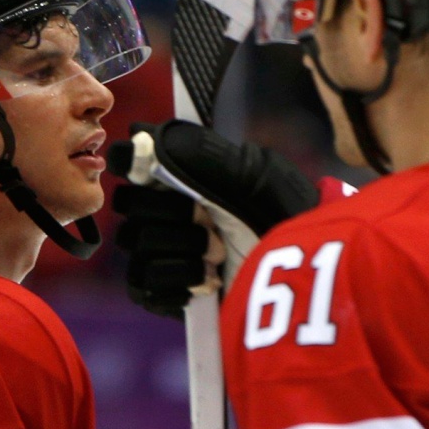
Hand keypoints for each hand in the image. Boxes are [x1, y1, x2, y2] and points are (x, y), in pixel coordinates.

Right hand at [109, 120, 317, 316]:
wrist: (301, 274)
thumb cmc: (281, 217)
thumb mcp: (252, 173)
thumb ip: (200, 151)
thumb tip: (144, 134)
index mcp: (179, 173)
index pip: (127, 158)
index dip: (131, 161)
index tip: (148, 168)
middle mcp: (161, 210)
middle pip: (129, 203)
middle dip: (174, 213)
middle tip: (212, 221)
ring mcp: (156, 252)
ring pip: (137, 244)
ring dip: (184, 250)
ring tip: (220, 255)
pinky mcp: (157, 293)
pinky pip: (142, 285)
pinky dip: (180, 281)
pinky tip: (208, 280)